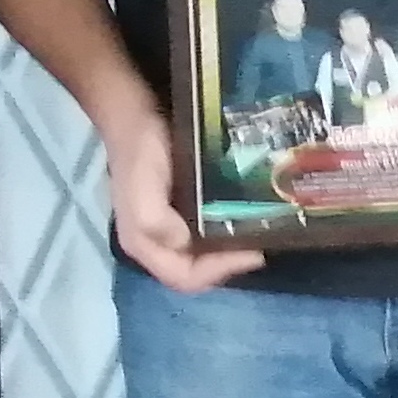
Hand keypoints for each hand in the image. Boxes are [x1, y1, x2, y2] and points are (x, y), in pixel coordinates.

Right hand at [106, 121, 263, 293]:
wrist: (135, 119)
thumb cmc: (140, 153)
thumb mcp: (142, 186)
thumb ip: (156, 220)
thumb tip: (184, 242)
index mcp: (144, 244)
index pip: (183, 277)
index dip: (218, 272)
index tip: (253, 252)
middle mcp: (157, 243)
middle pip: (195, 272)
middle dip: (228, 264)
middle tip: (261, 244)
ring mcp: (169, 228)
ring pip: (203, 254)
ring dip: (230, 250)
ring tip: (259, 234)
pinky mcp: (181, 211)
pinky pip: (205, 233)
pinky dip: (226, 231)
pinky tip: (245, 217)